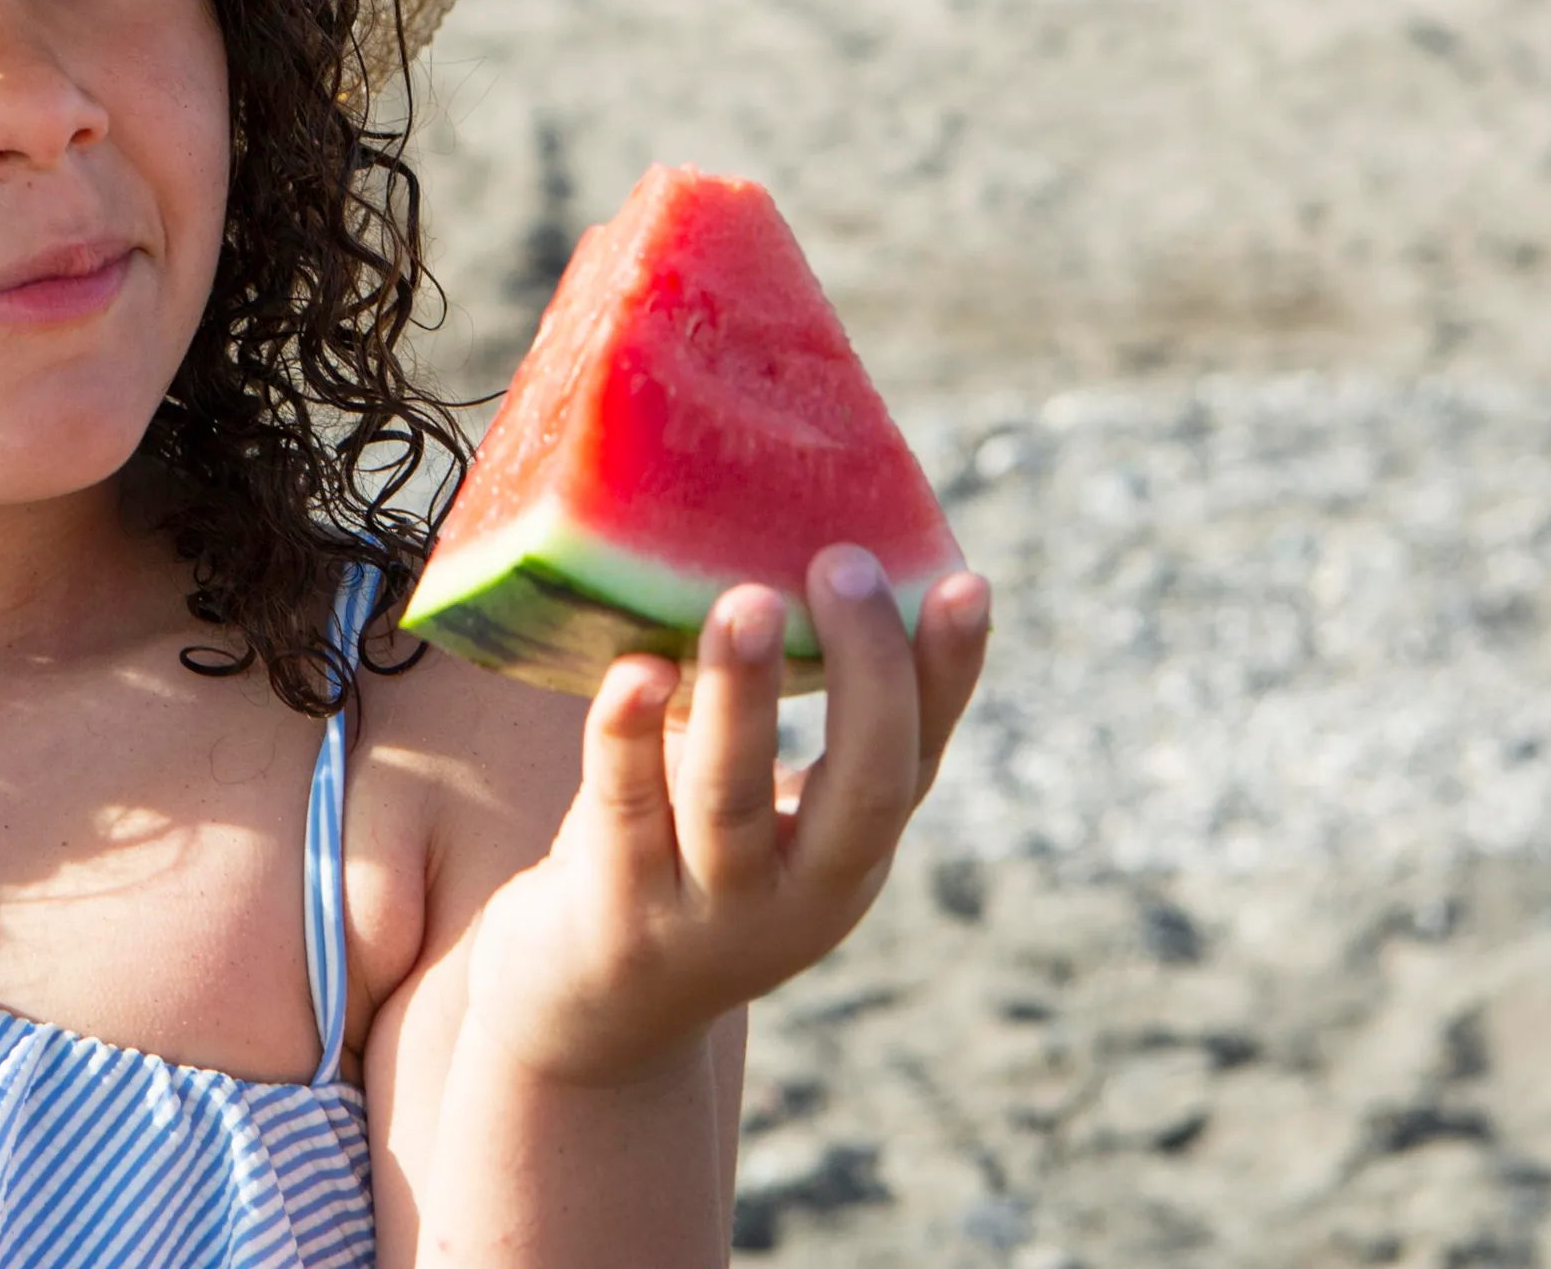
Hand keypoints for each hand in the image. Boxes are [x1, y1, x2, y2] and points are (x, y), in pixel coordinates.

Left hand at [460, 546, 990, 1086]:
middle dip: (865, 674)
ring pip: (736, 803)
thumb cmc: (673, 861)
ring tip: (745, 603)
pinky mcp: (617, 922)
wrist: (585, 1019)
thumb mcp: (748, 803)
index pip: (921, 757)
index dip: (949, 673)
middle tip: (839, 563)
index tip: (965, 581)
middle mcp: (802, 895)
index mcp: (851, 852)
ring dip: (745, 697)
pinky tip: (633, 671)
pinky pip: (625, 815)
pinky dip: (630, 739)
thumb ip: (768, 710)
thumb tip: (772, 532)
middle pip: (863, 790)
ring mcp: (710, 916)